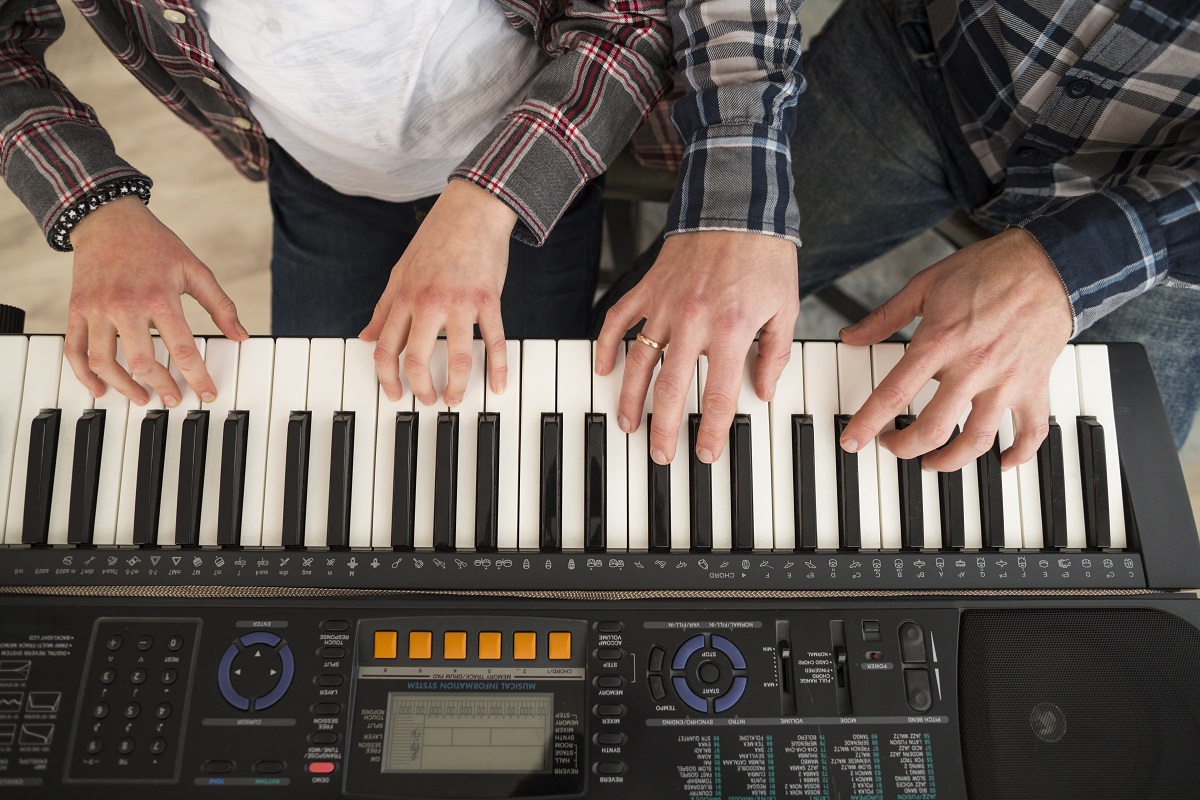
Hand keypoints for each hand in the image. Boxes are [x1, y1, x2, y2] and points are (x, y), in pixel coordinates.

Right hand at [66, 196, 247, 406]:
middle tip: (173, 399)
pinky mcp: (77, 309)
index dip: (197, 377)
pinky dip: (84, 375)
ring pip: (104, 362)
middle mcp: (125, 307)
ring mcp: (97, 309)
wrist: (109, 218)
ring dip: (123, 387)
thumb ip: (220, 305)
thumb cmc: (155, 244)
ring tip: (141, 397)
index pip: (182, 349)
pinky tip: (99, 389)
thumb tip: (240, 335)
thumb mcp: (194, 269)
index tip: (207, 394)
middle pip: (141, 362)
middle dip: (161, 386)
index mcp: (159, 298)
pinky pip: (75, 350)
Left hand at [360, 180, 514, 406]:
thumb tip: (366, 336)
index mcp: (404, 297)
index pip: (386, 349)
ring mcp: (460, 303)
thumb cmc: (436, 238)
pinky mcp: (488, 300)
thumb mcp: (400, 271)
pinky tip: (498, 385)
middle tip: (426, 400)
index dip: (386, 378)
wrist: (472, 210)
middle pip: (418, 360)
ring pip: (459, 359)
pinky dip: (498, 368)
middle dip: (421, 389)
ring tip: (455, 398)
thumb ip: (383, 307)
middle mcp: (429, 303)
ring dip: (458, 387)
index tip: (393, 393)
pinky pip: (494, 342)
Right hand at [595, 230, 798, 463]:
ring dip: (631, 398)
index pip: (719, 394)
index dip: (713, 430)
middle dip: (665, 428)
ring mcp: (665, 305)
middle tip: (661, 454)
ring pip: (639, 362)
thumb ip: (774, 353)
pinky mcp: (648, 288)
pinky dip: (608, 345)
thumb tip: (764, 390)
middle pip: (671, 389)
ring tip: (628, 424)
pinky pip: (619, 321)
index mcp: (730, 329)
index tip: (706, 453)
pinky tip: (605, 369)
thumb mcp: (785, 306)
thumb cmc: (764, 255)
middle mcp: (693, 321)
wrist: (737, 205)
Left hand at [838, 227, 1072, 470]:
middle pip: (933, 429)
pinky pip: (1031, 431)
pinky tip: (1002, 462)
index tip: (852, 441)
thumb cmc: (989, 269)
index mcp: (940, 341)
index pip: (895, 393)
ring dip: (951, 461)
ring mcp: (1006, 380)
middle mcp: (973, 367)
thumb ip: (885, 317)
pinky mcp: (1036, 384)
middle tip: (893, 446)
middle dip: (905, 447)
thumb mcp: (925, 285)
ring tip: (933, 462)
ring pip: (977, 440)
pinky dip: (1019, 454)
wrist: (1049, 263)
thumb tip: (851, 336)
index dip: (868, 423)